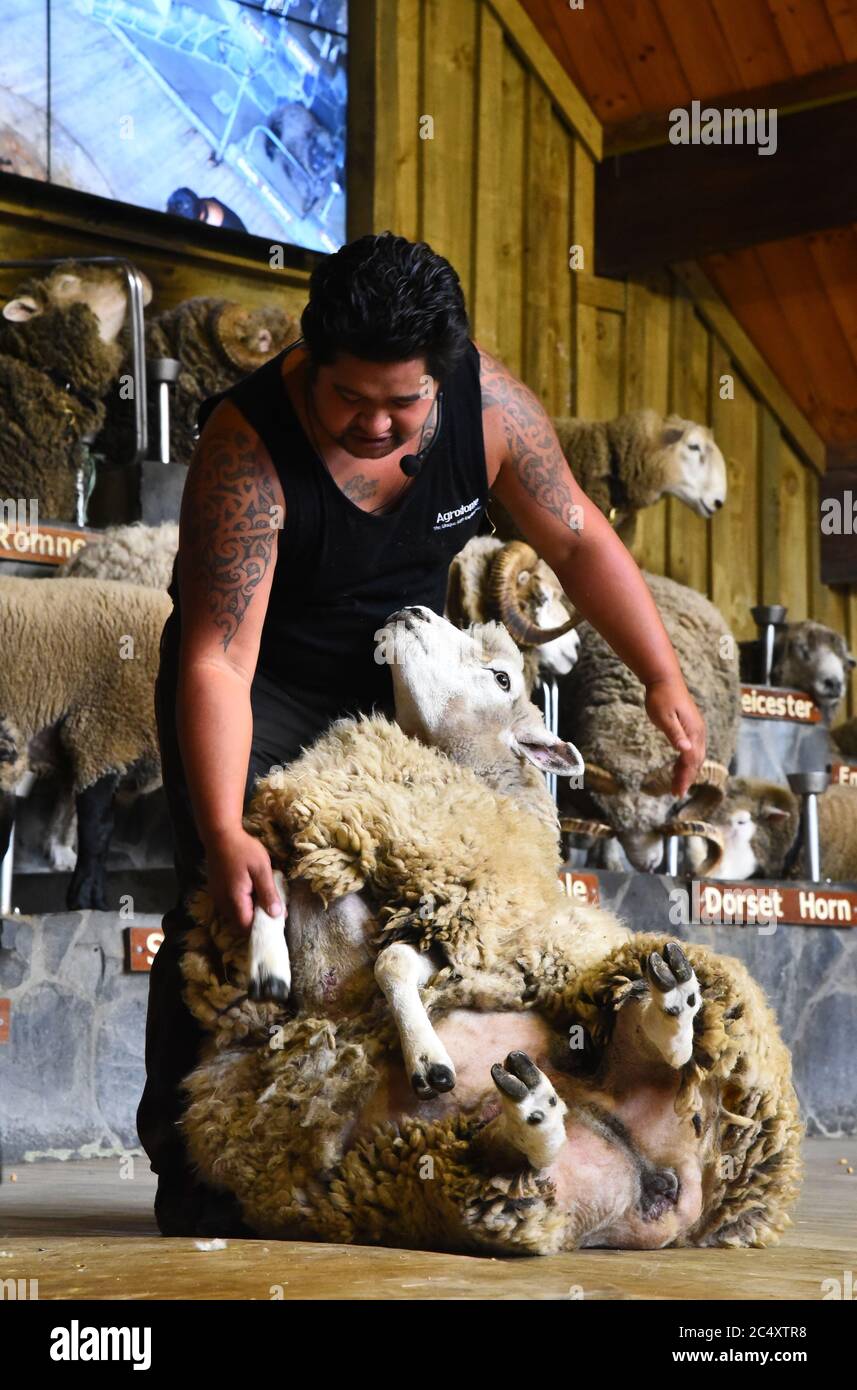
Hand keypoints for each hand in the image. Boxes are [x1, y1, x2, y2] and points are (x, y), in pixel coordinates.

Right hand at [202, 827, 281, 933]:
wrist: (220, 834)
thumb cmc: (243, 849)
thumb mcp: (261, 869)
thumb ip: (268, 893)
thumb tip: (277, 914)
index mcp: (234, 899)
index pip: (246, 927)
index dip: (262, 927)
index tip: (277, 920)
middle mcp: (222, 902)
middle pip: (240, 923)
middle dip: (258, 919)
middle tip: (274, 906)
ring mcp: (217, 897)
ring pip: (235, 914)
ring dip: (250, 911)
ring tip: (265, 897)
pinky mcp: (216, 891)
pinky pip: (230, 905)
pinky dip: (243, 903)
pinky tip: (253, 890)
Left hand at [645, 678, 706, 798]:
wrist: (664, 679)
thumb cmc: (661, 697)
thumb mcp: (664, 717)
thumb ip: (674, 734)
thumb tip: (685, 750)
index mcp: (693, 731)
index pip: (691, 761)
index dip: (685, 778)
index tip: (677, 792)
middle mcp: (698, 732)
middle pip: (696, 761)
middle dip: (687, 778)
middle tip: (676, 793)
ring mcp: (696, 729)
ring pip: (695, 756)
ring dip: (687, 771)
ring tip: (676, 784)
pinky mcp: (691, 727)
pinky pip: (692, 749)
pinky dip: (686, 761)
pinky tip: (678, 767)